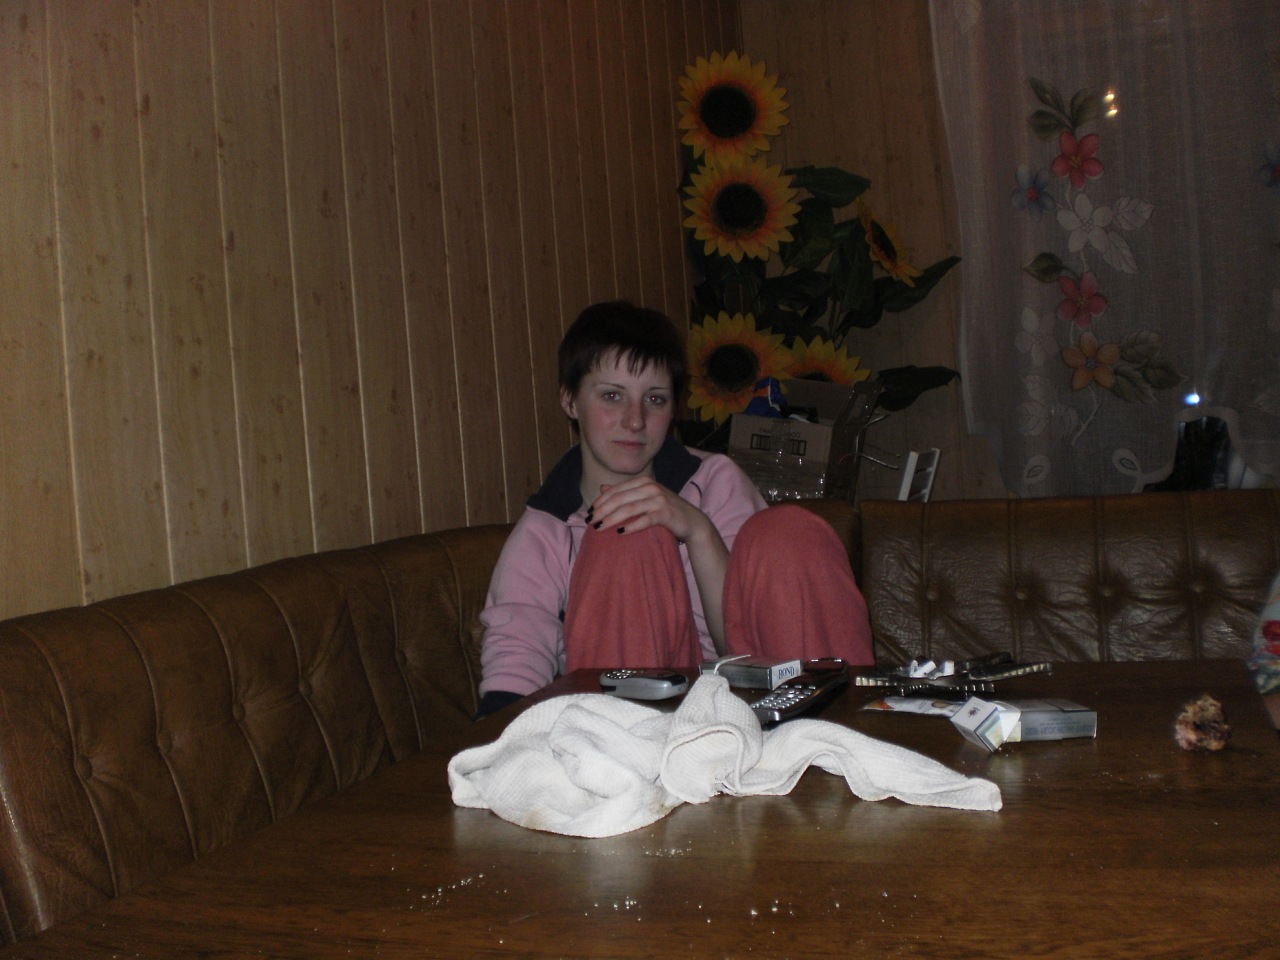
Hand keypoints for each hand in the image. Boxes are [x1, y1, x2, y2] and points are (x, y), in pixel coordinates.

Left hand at [587, 477, 709, 544]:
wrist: (692, 522)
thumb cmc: (665, 512)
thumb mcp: (644, 498)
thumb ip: (625, 493)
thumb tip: (602, 488)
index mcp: (643, 482)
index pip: (616, 490)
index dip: (600, 501)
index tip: (589, 512)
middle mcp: (650, 487)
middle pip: (620, 498)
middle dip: (602, 510)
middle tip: (590, 522)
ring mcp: (658, 499)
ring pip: (629, 508)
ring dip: (612, 518)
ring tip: (600, 528)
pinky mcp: (665, 513)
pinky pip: (645, 519)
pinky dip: (632, 526)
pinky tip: (621, 533)